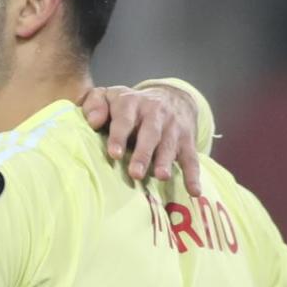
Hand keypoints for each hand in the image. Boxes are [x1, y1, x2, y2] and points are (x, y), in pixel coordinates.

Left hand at [80, 84, 202, 195]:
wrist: (171, 96)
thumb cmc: (129, 104)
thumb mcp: (109, 96)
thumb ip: (94, 104)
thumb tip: (93, 122)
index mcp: (131, 103)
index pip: (124, 120)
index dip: (119, 136)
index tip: (114, 154)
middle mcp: (155, 113)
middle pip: (150, 133)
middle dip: (143, 154)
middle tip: (135, 173)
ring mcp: (173, 127)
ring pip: (169, 145)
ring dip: (165, 161)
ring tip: (161, 176)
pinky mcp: (187, 140)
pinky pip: (191, 158)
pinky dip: (193, 175)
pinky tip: (194, 191)